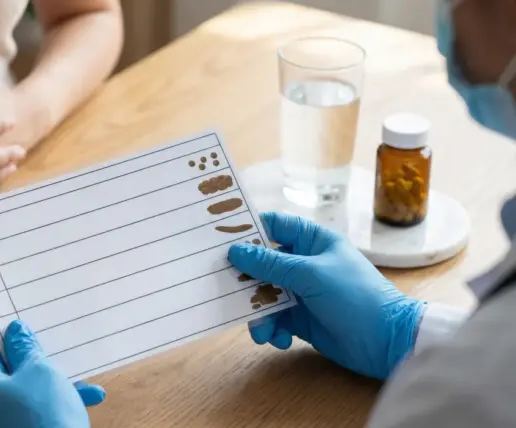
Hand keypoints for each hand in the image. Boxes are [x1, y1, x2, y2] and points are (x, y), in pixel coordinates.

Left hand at [0, 321, 105, 427]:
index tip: (20, 319)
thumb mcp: (40, 373)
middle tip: (51, 345)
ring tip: (80, 381)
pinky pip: (27, 413)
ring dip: (49, 382)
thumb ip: (26, 348)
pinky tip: (85, 401)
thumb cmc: (43, 419)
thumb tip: (15, 332)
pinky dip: (51, 404)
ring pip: (18, 392)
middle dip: (29, 357)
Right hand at [228, 212, 425, 379]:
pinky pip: (274, 319)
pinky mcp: (301, 319)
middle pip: (261, 264)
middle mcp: (303, 263)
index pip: (273, 226)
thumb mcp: (310, 274)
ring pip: (263, 295)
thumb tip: (235, 251)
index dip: (247, 229)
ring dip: (258, 313)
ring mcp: (301, 292)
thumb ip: (271, 263)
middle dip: (245, 279)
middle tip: (225, 289)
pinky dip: (272, 330)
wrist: (388, 342)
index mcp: (312, 241)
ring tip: (262, 329)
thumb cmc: (356, 296)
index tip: (219, 238)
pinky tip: (280, 339)